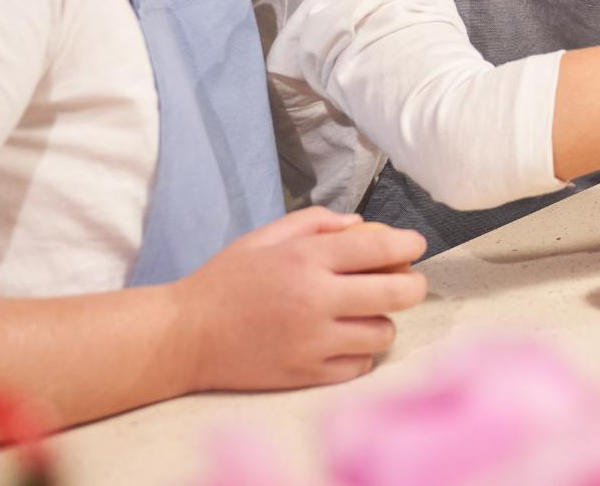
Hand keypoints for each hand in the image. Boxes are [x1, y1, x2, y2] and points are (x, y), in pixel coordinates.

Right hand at [171, 207, 428, 393]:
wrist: (184, 337)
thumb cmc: (225, 282)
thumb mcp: (265, 238)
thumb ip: (315, 224)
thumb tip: (362, 225)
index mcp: (306, 259)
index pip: (381, 248)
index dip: (409, 244)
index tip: (415, 246)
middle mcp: (315, 299)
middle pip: (397, 293)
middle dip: (413, 284)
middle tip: (409, 282)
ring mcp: (313, 341)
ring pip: (383, 333)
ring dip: (383, 321)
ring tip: (366, 315)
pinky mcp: (306, 375)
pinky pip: (359, 366)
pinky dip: (360, 354)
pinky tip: (345, 341)